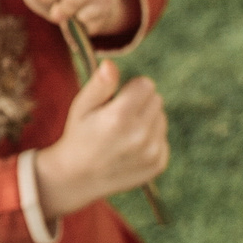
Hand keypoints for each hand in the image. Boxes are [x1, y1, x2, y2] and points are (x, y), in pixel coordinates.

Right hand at [34, 61, 167, 218]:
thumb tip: (111, 64)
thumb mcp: (81, 106)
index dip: (131, 89)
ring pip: (161, 118)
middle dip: (140, 103)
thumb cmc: (79, 136)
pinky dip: (151, 139)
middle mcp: (140, 135)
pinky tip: (131, 148)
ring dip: (147, 121)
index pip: (146, 84)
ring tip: (123, 134)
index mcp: (120, 117)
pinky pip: (163, 138)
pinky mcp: (159, 163)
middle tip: (118, 119)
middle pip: (156, 99)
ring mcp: (152, 152)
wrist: (78, 177)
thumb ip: (99, 84)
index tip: (117, 100)